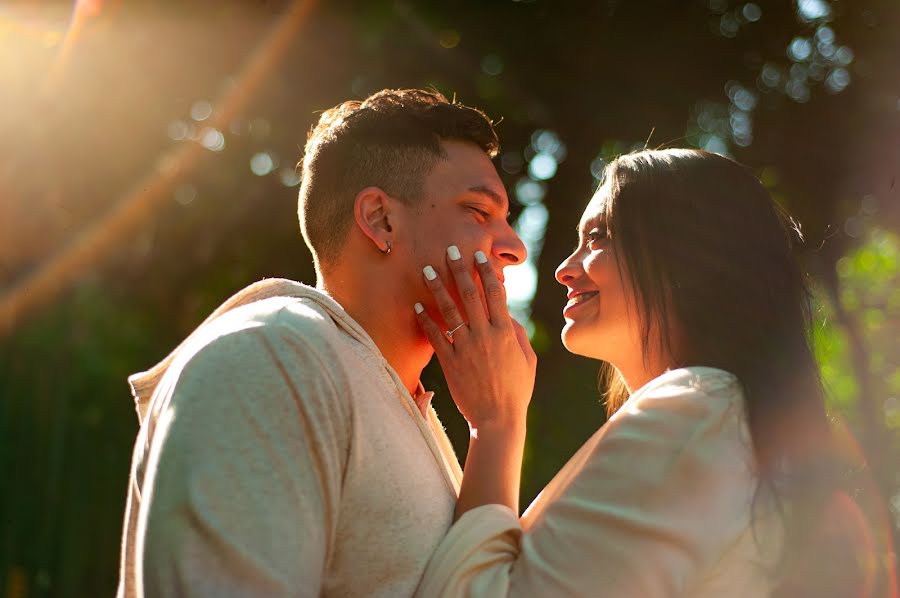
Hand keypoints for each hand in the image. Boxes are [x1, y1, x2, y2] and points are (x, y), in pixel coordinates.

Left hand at [415, 247, 536, 431]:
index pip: (495, 294)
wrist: (497, 420)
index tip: (479, 255)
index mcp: (505, 333)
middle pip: (470, 295)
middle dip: (460, 270)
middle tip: (450, 250)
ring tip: (427, 269)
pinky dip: (426, 320)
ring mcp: (466, 348)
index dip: (487, 272)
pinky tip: (417, 305)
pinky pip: (435, 336)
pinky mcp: (450, 362)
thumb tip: (507, 313)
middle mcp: (485, 336)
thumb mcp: (527, 360)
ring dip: (438, 287)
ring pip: (449, 311)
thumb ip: (518, 334)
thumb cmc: (516, 391)